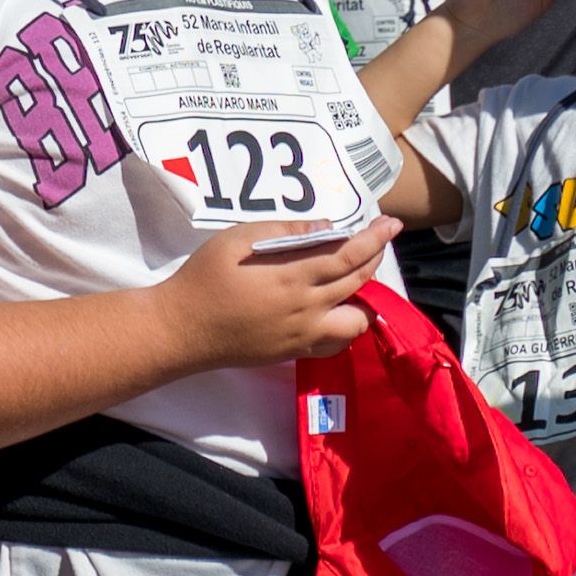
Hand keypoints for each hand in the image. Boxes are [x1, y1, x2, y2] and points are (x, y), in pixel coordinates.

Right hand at [154, 218, 392, 369]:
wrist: (183, 328)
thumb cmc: (205, 277)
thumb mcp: (238, 239)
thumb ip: (286, 232)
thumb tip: (327, 228)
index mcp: (293, 277)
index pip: (348, 255)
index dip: (374, 239)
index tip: (391, 223)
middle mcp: (306, 309)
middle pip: (357, 282)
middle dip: (376, 257)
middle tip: (382, 238)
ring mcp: (303, 336)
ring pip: (356, 319)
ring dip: (366, 296)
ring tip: (359, 277)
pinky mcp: (294, 352)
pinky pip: (336, 343)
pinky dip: (348, 325)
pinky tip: (340, 309)